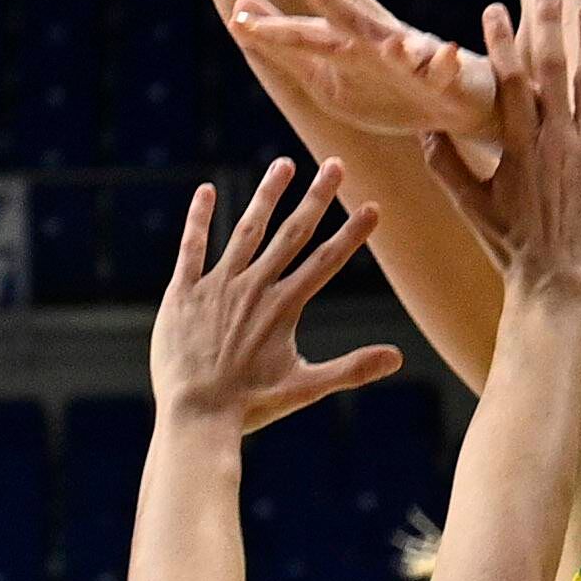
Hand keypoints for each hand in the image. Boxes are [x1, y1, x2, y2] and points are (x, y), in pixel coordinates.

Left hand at [150, 158, 402, 435]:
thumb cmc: (251, 406)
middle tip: (336, 164)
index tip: (373, 207)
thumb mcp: (306, 388)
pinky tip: (205, 190)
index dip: (352, 234)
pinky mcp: (183, 293)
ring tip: (284, 164)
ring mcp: (217, 287)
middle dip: (317, 197)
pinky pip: (192, 248)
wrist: (196, 416)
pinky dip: (199, 219)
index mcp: (284, 307)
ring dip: (267, 196)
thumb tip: (397, 357)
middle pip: (292, 234)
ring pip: (247, 231)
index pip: (326, 261)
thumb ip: (352, 369)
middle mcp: (253, 288)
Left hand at [232, 0, 497, 143]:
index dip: (274, 32)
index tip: (238, 18)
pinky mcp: (446, 76)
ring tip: (383, 34)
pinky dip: (443, 61)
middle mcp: (376, 46)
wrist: (457, 101)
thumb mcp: (331, 82)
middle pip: (348, 22)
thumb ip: (288, 54)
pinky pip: (444, 70)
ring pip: (400, 46)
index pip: (305, 37)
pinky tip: (445, 53)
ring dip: (389, 38)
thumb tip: (240, 15)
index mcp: (347, 50)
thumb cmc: (390, 87)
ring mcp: (412, 59)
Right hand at [421, 0, 580, 299]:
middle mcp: (555, 142)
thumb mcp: (470, 206)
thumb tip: (422, 132)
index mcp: (518, 145)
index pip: (508, 82)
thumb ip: (445, 166)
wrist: (555, 283)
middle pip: (552, 71)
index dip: (501, 43)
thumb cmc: (510, 247)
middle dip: (548, 28)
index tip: (495, 10)